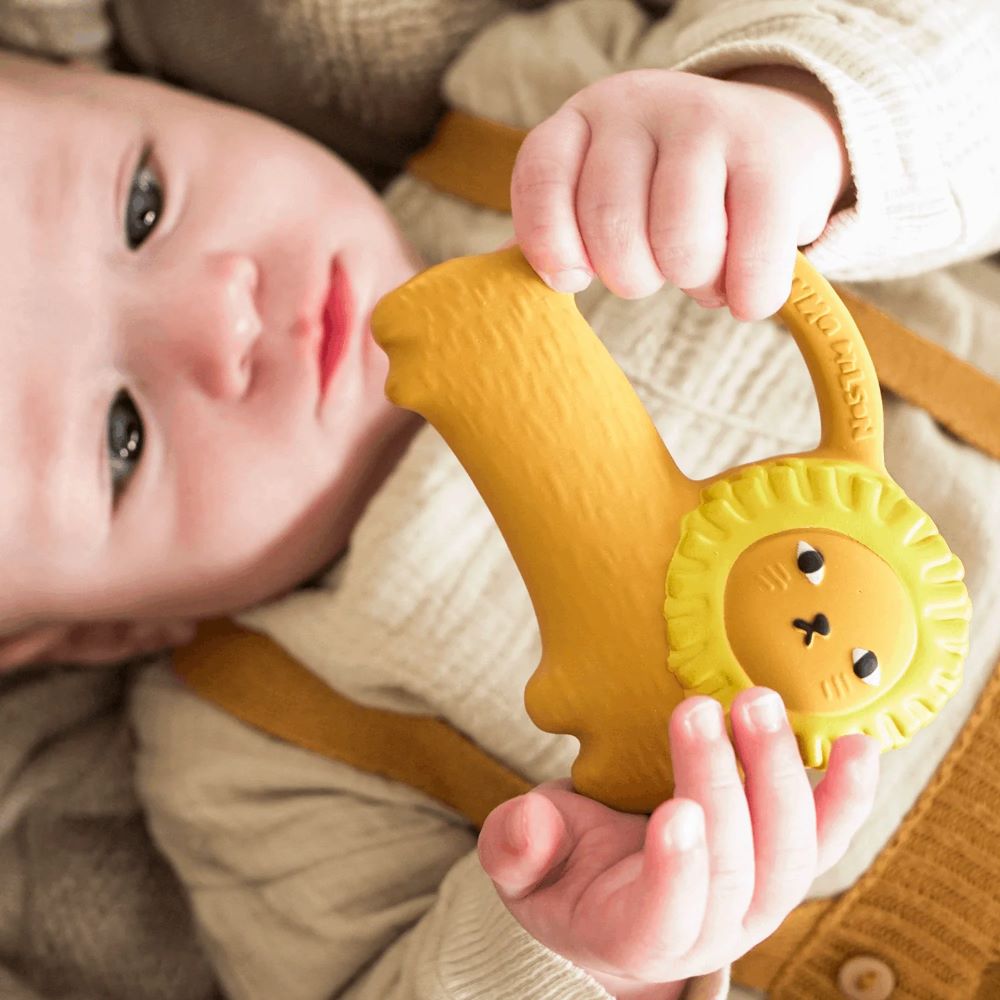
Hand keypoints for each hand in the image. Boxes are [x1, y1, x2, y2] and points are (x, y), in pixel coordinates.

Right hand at [478, 688, 878, 998]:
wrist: (620, 896)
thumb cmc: (570, 875)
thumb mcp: (523, 867)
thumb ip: (517, 850)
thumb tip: (528, 828)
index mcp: (637, 933)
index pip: (666, 917)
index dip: (678, 872)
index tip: (676, 811)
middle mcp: (713, 927)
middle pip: (734, 868)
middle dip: (720, 784)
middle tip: (700, 709)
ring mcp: (759, 899)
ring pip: (790, 851)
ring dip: (780, 775)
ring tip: (758, 703)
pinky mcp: (786, 863)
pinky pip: (827, 836)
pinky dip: (846, 794)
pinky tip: (857, 744)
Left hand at [511, 67, 850, 319]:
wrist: (774, 135)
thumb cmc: (665, 188)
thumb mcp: (600, 190)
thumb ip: (558, 231)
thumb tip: (527, 277)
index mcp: (584, 117)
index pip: (542, 180)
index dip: (550, 245)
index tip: (575, 277)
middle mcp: (641, 107)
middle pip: (611, 225)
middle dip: (631, 276)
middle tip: (656, 271)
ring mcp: (709, 124)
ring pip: (679, 244)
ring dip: (694, 282)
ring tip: (704, 271)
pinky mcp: (772, 160)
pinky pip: (751, 258)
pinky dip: (747, 296)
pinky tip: (746, 295)